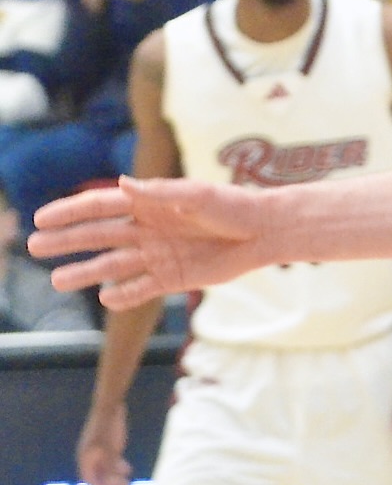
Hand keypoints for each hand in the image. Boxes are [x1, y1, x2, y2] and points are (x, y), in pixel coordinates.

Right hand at [31, 174, 267, 307]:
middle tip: (34, 249)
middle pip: (98, 236)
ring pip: (113, 265)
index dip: (70, 212)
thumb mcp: (197, 196)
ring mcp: (158, 255)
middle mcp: (147, 229)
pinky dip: (124, 295)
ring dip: (86, 273)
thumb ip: (160, 193)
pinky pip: (142, 289)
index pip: (100, 207)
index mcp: (149, 204)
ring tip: (58, 282)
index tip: (41, 219)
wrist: (263, 233)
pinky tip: (106, 300)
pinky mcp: (173, 277)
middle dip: (66, 242)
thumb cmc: (233, 207)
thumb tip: (122, 184)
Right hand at [78, 403, 132, 484]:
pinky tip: (128, 470)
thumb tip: (110, 480)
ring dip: (115, 478)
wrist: (110, 407)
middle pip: (99, 477)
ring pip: (106, 469)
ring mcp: (99, 451)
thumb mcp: (110, 447)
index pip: (91, 479)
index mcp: (85, 457)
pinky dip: (119, 467)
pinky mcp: (109, 446)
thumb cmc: (108, 427)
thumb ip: (110, 464)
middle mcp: (90, 456)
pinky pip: (112, 461)